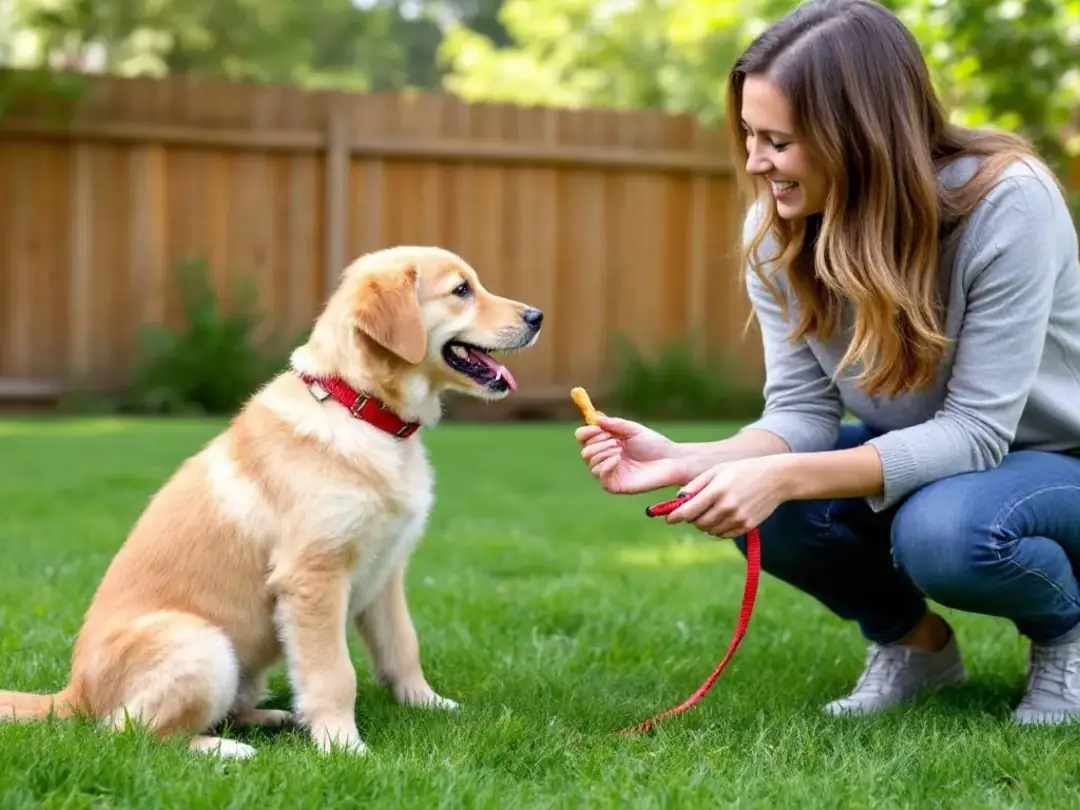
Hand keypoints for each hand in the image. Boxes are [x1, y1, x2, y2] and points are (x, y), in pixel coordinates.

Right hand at [574, 414, 684, 494]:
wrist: (670, 461)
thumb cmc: (654, 444)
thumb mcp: (633, 429)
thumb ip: (614, 424)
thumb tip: (594, 417)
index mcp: (607, 442)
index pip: (584, 438)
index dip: (585, 432)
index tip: (595, 427)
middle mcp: (605, 457)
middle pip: (585, 451)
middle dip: (597, 443)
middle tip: (615, 441)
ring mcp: (609, 472)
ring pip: (590, 463)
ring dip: (602, 452)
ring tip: (620, 450)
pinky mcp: (615, 485)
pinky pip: (599, 477)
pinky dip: (604, 466)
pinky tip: (617, 459)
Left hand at [666, 456, 789, 536]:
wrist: (776, 478)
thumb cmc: (742, 470)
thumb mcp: (716, 471)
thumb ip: (695, 485)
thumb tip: (677, 500)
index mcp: (716, 491)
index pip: (688, 511)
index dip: (675, 517)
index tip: (668, 519)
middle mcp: (726, 507)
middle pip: (698, 523)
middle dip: (691, 519)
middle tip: (693, 510)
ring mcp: (738, 518)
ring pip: (710, 530)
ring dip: (704, 524)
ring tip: (710, 510)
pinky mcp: (747, 526)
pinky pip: (724, 535)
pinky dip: (718, 529)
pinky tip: (722, 516)